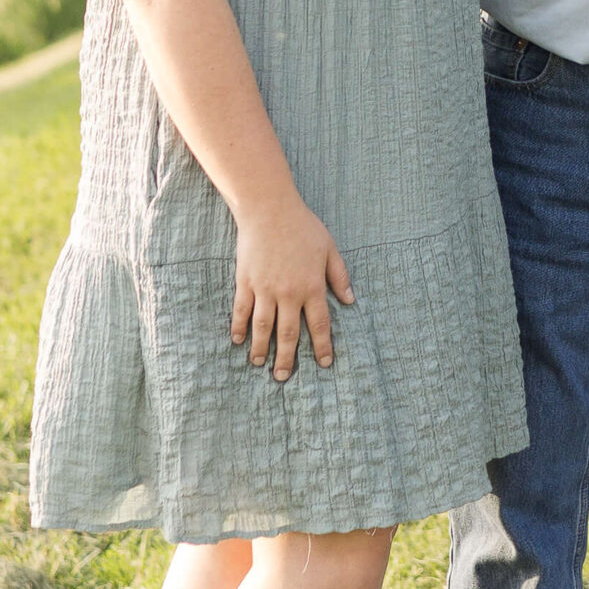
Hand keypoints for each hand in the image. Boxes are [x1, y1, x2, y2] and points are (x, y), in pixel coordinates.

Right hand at [231, 196, 354, 381]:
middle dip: (287, 358)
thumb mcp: (329, 249)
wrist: (270, 210)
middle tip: (283, 378)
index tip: (324, 363)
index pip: (319, 324)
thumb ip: (339, 276)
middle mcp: (288, 293)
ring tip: (259, 364)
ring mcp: (264, 289)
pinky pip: (241, 310)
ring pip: (262, 327)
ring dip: (261, 348)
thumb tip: (350, 301)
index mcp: (312, 286)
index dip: (322, 346)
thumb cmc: (303, 227)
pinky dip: (238, 326)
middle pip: (288, 333)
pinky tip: (237, 340)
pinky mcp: (246, 282)